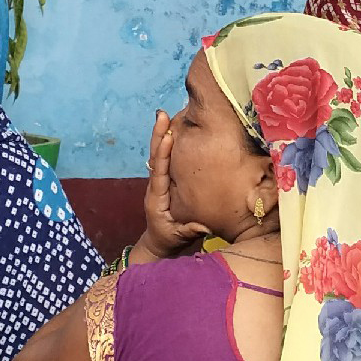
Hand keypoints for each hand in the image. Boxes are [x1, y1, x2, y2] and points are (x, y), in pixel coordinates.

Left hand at [136, 109, 205, 258]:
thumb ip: (191, 230)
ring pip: (158, 155)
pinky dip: (166, 143)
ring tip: (165, 115)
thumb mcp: (180, 238)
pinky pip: (163, 159)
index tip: (168, 137)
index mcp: (157, 198)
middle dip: (158, 135)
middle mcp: (155, 187)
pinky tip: (173, 129)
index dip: (162, 154)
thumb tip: (205, 226)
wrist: (159, 245)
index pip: (159, 172)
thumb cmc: (169, 241)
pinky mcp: (164, 181)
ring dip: (161, 135)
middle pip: (155, 157)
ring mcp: (158, 183)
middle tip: (162, 115)